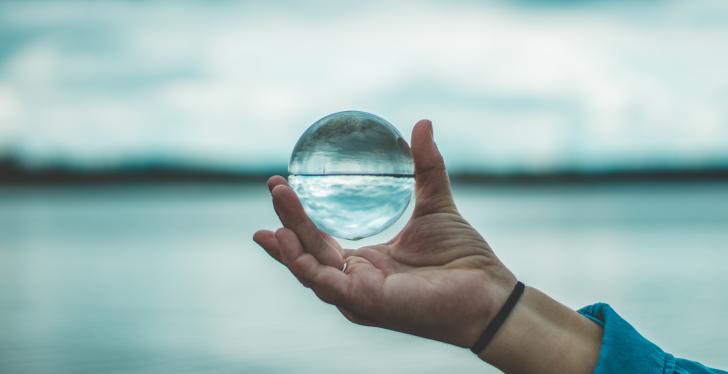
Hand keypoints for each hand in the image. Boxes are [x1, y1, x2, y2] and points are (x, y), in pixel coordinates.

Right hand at [253, 120, 515, 346]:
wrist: (487, 291)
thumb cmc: (464, 258)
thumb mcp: (436, 204)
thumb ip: (426, 166)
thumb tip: (422, 123)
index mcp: (367, 264)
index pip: (321, 242)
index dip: (298, 218)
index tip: (283, 186)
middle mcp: (356, 282)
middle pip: (310, 251)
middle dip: (287, 221)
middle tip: (275, 186)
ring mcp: (357, 295)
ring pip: (309, 266)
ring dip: (289, 235)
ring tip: (279, 199)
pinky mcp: (363, 302)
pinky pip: (322, 281)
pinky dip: (299, 260)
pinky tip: (286, 236)